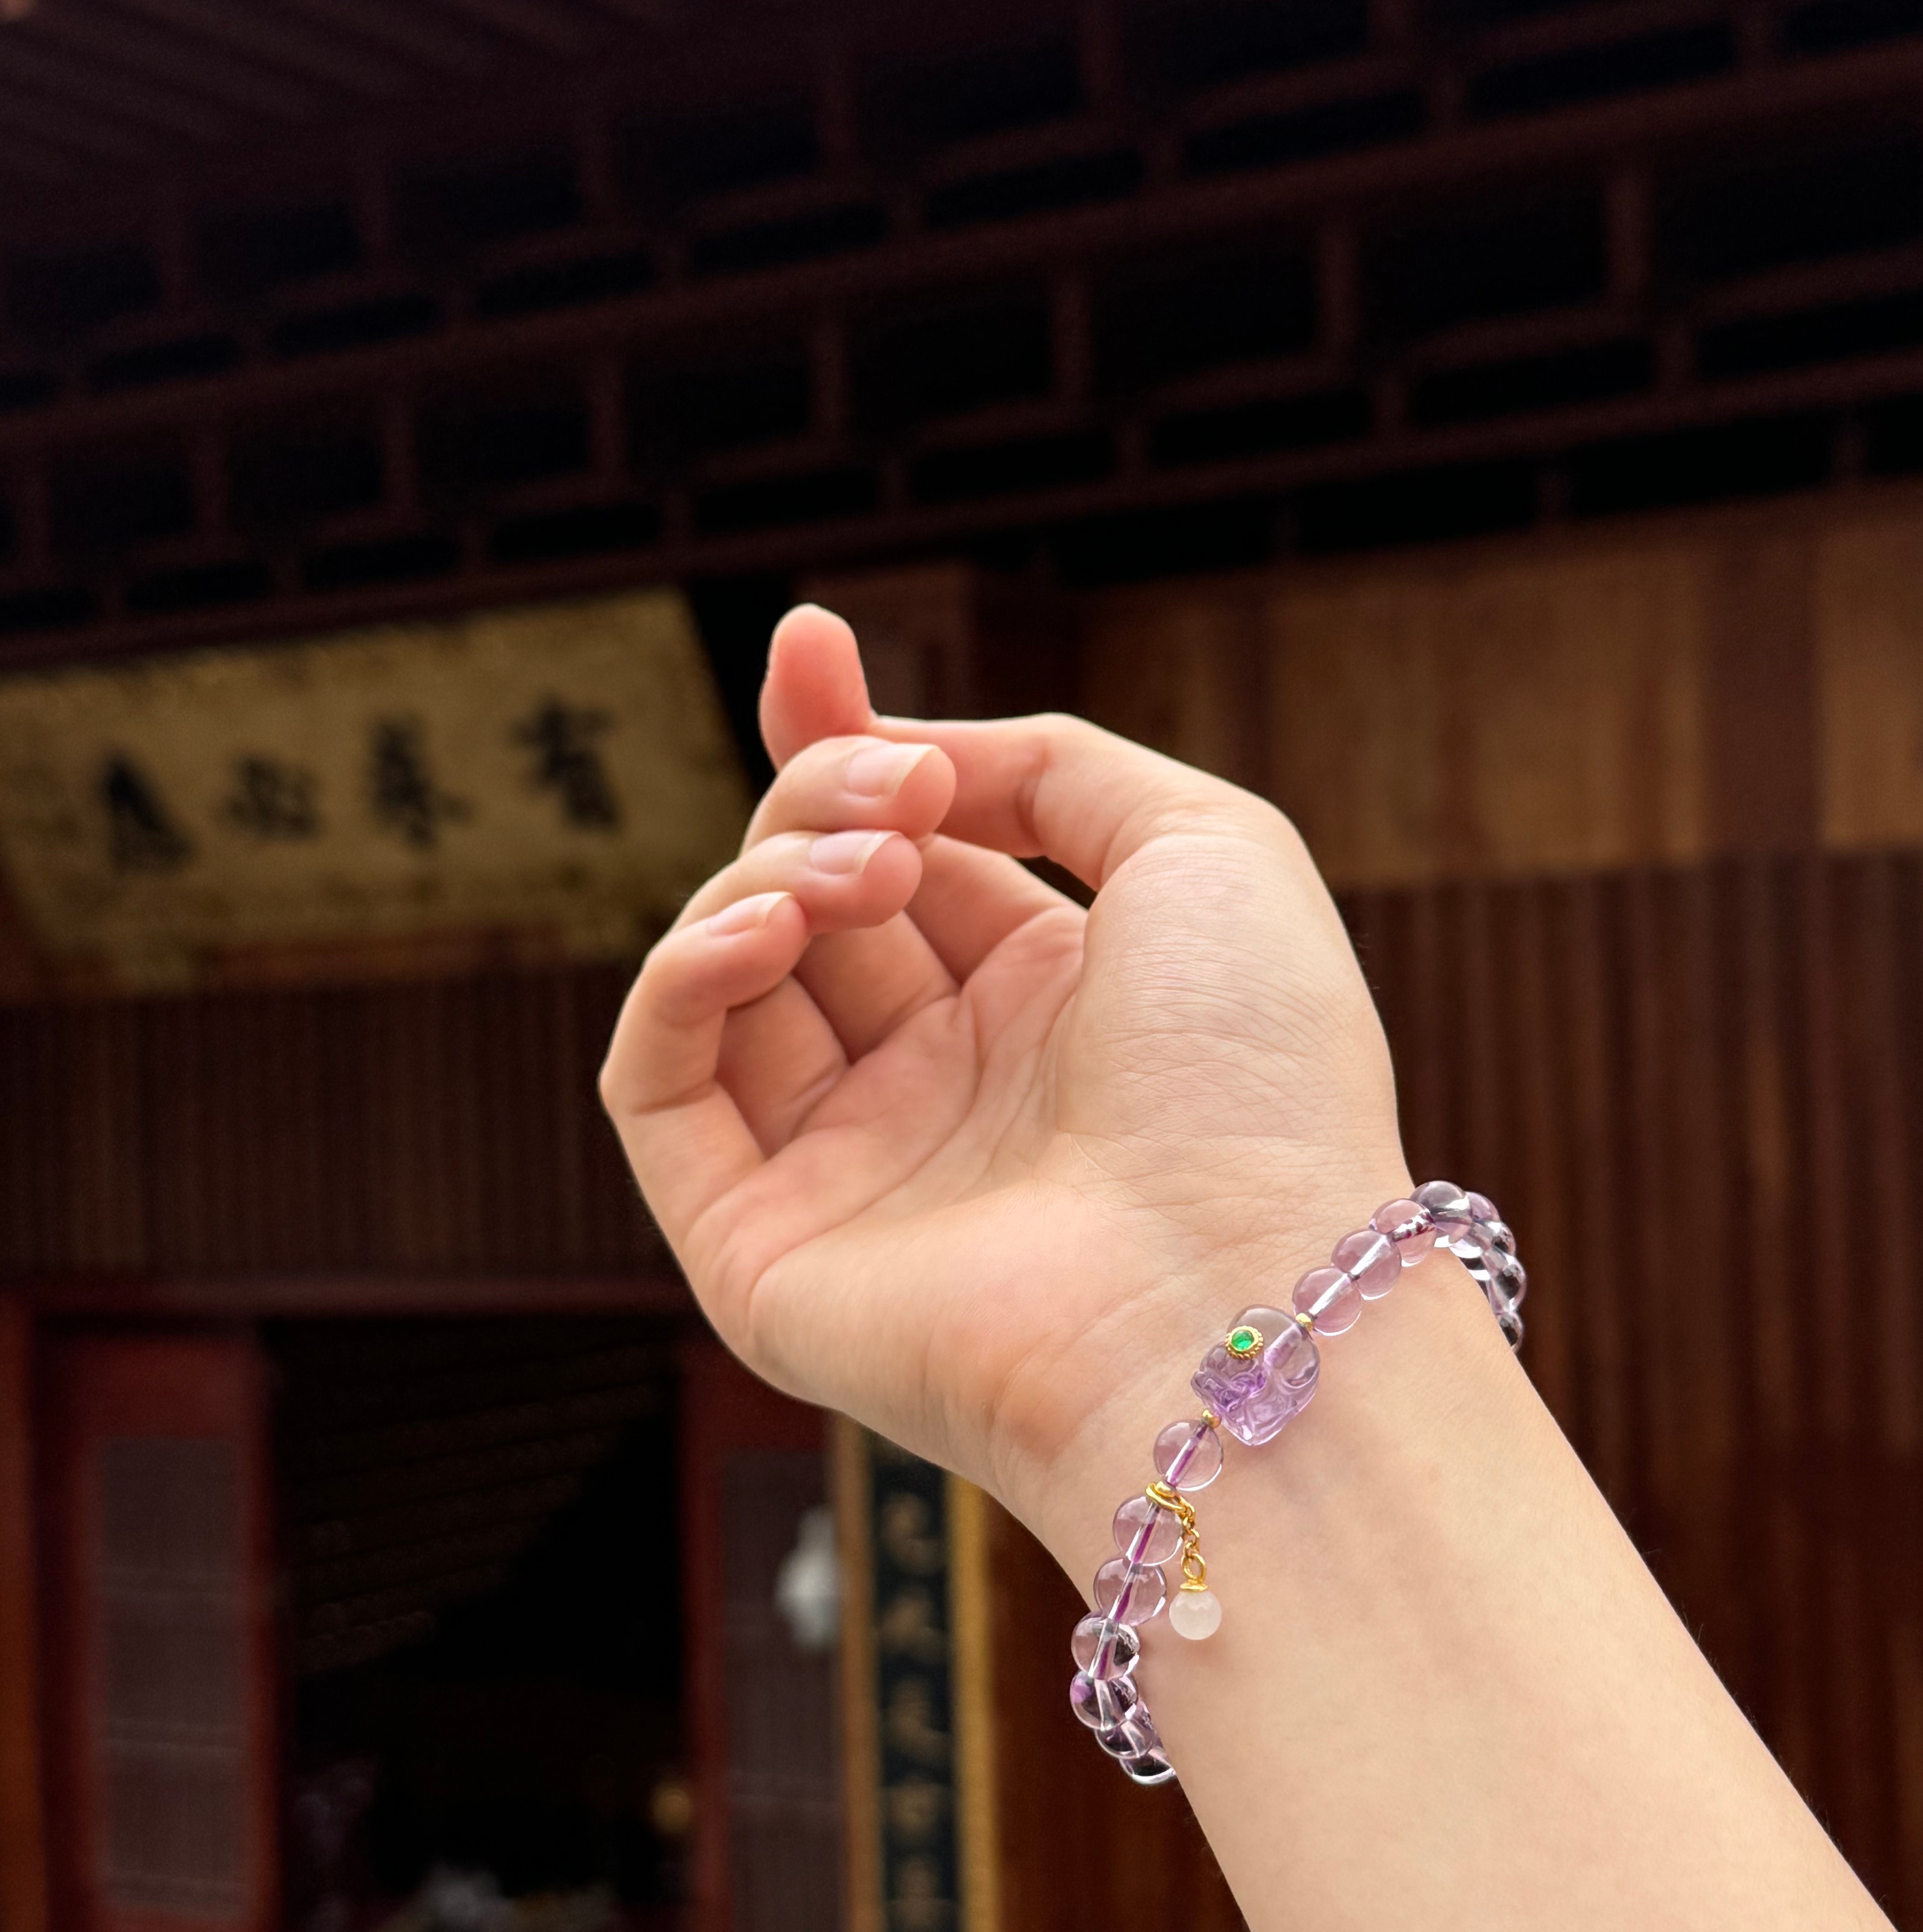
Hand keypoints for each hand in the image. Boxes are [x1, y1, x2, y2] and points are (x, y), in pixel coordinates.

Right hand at [601, 605, 1411, 1546]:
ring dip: (768, 881)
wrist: (1240, 1288)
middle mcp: (942, 1087)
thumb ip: (1052, 764)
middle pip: (810, 893)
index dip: (845, 743)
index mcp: (1047, 1004)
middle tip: (900, 796)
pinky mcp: (759, 1254)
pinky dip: (682, 981)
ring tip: (860, 878)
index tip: (810, 643)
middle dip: (825, 799)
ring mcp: (847, 1172)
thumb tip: (916, 746)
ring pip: (726, 976)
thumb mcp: (1203, 847)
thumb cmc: (1256, 1078)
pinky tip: (763, 932)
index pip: (904, 848)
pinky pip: (657, 1086)